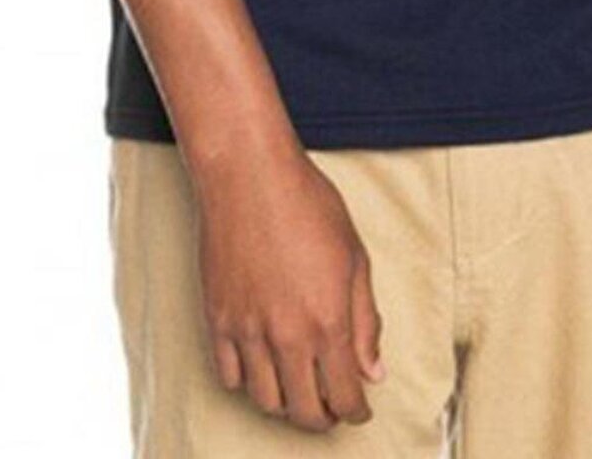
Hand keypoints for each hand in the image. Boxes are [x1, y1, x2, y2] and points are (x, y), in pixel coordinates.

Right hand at [192, 142, 385, 431]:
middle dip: (324, 418)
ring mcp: (248, 330)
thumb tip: (373, 372)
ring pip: (266, 401)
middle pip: (305, 412)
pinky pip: (230, 377)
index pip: (345, 396)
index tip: (359, 408)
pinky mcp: (217, 319)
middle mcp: (288, 334)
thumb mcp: (354, 255)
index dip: (356, 411)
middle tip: (331, 406)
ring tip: (297, 386)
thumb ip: (366, 320)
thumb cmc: (308, 203)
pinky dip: (248, 381)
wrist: (249, 173)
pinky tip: (262, 364)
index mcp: (329, 320)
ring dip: (286, 403)